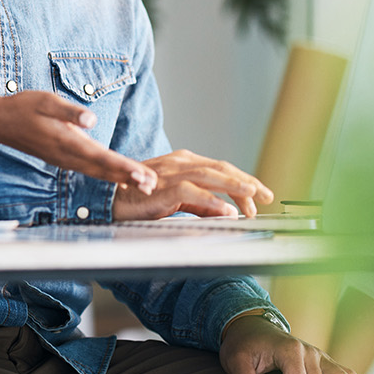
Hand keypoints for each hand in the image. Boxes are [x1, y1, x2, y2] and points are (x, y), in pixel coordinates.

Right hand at [0, 92, 156, 192]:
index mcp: (65, 141)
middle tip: (152, 185)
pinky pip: (89, 170)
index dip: (123, 166)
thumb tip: (91, 120)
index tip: (142, 175)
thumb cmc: (22, 107)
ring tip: (143, 184)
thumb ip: (69, 111)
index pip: (100, 157)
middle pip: (103, 170)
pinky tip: (119, 177)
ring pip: (97, 172)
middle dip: (128, 177)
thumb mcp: (45, 101)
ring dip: (120, 178)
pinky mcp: (63, 158)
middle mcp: (66, 155)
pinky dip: (107, 175)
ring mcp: (64, 159)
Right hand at [112, 150, 271, 219]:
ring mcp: (171, 173)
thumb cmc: (138, 198)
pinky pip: (192, 193)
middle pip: (221, 168)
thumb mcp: (175, 199)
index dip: (242, 180)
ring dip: (235, 185)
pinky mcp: (163, 188)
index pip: (220, 168)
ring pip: (211, 175)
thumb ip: (199, 203)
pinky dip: (212, 201)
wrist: (107, 199)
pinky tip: (227, 211)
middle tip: (266, 195)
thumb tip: (226, 210)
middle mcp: (180, 163)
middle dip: (247, 181)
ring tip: (254, 195)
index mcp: (183, 162)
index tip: (259, 195)